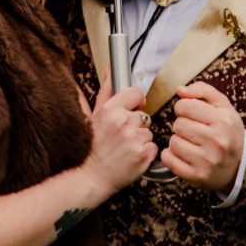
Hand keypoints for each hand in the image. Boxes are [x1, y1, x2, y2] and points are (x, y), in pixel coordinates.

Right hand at [82, 73, 157, 193]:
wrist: (92, 176)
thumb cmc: (94, 145)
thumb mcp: (95, 115)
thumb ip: (106, 91)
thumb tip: (111, 69)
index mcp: (111, 109)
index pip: (137, 94)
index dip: (136, 103)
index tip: (131, 111)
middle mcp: (123, 122)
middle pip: (144, 116)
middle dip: (136, 126)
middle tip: (121, 137)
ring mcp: (134, 139)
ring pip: (149, 132)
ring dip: (141, 140)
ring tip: (125, 148)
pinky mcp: (143, 155)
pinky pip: (153, 147)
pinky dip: (146, 153)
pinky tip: (131, 156)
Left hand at [161, 82, 244, 191]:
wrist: (239, 166)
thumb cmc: (227, 130)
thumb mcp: (222, 105)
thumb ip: (202, 90)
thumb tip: (179, 89)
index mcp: (223, 120)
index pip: (185, 106)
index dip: (183, 108)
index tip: (190, 113)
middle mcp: (217, 141)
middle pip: (178, 124)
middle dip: (181, 125)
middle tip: (192, 130)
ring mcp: (208, 160)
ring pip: (173, 142)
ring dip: (177, 140)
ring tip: (190, 142)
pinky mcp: (198, 176)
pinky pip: (169, 160)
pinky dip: (170, 156)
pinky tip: (182, 154)